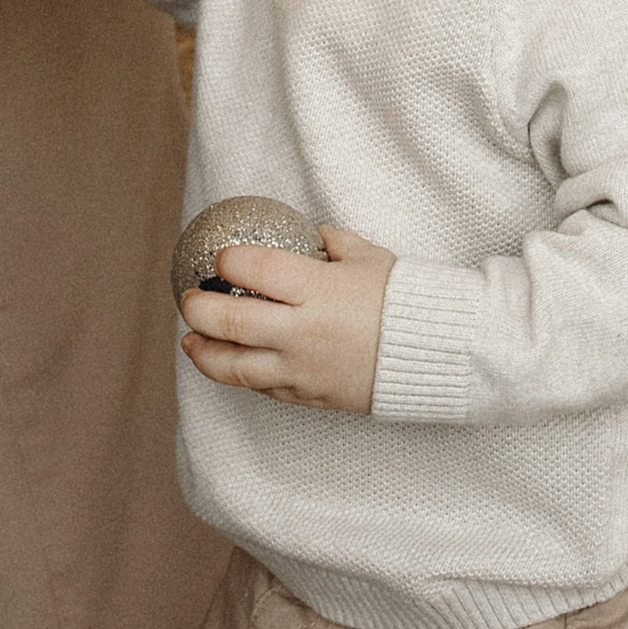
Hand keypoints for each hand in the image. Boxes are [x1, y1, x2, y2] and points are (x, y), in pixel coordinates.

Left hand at [180, 230, 393, 413]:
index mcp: (318, 289)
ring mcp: (303, 368)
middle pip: (229, 320)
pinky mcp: (308, 396)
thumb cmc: (403, 302)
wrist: (438, 357)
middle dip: (197, 307)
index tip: (220, 259)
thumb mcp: (369, 258)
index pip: (253, 270)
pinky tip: (230, 362)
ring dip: (203, 351)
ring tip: (190, 339)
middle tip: (189, 299)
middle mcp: (303, 331)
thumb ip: (332, 242)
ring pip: (234, 366)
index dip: (227, 262)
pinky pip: (263, 387)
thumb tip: (308, 233)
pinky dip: (241, 374)